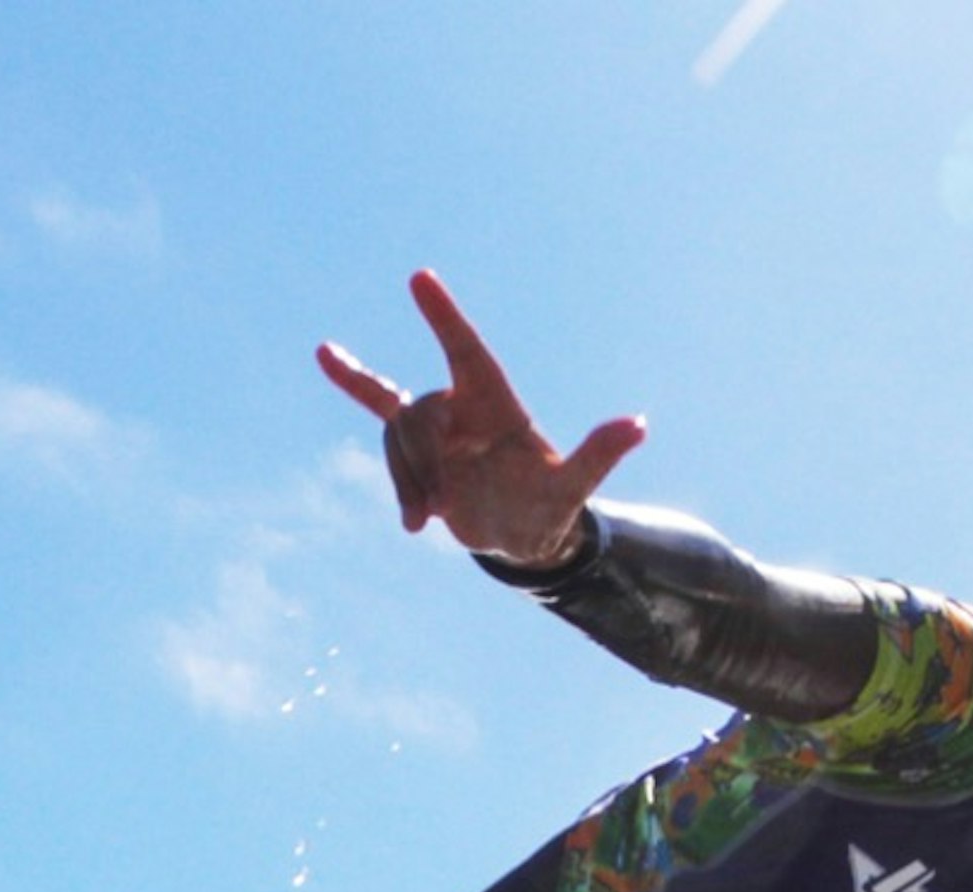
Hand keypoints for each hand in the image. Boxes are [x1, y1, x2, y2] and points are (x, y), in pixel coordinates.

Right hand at [317, 270, 644, 568]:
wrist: (521, 534)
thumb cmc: (550, 507)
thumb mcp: (572, 488)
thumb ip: (598, 454)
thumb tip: (638, 426)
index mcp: (496, 403)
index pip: (466, 350)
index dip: (444, 317)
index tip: (419, 277)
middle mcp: (463, 406)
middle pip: (419, 412)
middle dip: (420, 458)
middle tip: (439, 505)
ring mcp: (438, 426)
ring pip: (396, 433)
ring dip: (404, 479)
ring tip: (423, 519)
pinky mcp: (417, 448)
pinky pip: (378, 411)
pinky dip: (355, 386)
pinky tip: (333, 378)